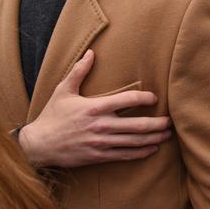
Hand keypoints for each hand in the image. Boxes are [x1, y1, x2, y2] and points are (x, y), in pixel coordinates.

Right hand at [18, 50, 172, 167]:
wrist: (38, 145)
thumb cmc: (52, 116)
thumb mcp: (63, 91)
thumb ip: (79, 71)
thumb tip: (91, 52)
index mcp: (94, 107)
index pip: (127, 100)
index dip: (144, 98)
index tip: (154, 98)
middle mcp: (101, 125)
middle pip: (137, 125)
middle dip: (157, 123)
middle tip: (171, 121)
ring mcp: (101, 142)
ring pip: (134, 142)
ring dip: (154, 139)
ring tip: (167, 135)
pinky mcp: (99, 156)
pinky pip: (125, 155)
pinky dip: (141, 152)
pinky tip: (152, 149)